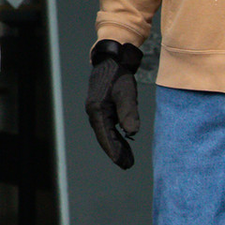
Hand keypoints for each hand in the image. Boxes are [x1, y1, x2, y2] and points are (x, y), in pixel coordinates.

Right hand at [84, 39, 141, 169]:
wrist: (112, 59)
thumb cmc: (119, 75)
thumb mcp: (127, 93)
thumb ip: (128, 112)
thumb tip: (131, 132)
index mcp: (97, 109)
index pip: (105, 136)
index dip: (114, 151)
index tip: (123, 164)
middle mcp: (94, 111)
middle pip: (104, 137)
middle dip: (115, 151)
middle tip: (127, 165)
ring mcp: (96, 109)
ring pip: (105, 132)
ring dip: (115, 145)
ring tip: (127, 158)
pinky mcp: (101, 106)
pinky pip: (107, 126)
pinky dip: (114, 135)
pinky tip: (123, 140)